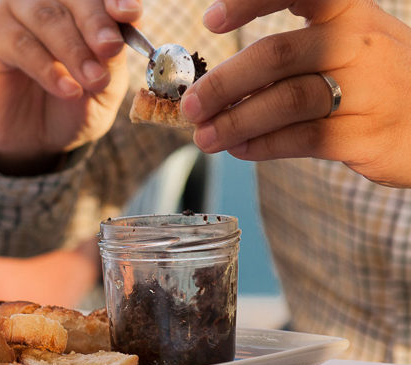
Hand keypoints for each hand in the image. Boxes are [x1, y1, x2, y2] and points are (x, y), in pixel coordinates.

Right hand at [0, 0, 140, 174]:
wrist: (33, 141)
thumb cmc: (70, 106)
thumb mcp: (104, 88)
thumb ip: (113, 60)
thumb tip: (119, 34)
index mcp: (78, 5)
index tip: (129, 14)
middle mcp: (45, 0)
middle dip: (95, 22)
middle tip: (110, 49)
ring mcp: (14, 15)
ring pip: (45, 15)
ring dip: (73, 48)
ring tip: (92, 79)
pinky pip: (18, 42)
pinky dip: (46, 66)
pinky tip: (67, 89)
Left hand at [183, 0, 410, 186]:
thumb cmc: (374, 82)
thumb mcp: (346, 46)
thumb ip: (287, 55)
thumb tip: (213, 84)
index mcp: (348, 13)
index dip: (250, 3)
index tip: (210, 20)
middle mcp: (359, 45)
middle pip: (277, 55)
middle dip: (224, 83)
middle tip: (191, 105)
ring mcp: (368, 90)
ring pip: (286, 100)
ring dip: (235, 121)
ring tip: (205, 136)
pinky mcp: (367, 134)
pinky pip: (303, 138)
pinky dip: (263, 145)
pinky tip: (240, 148)